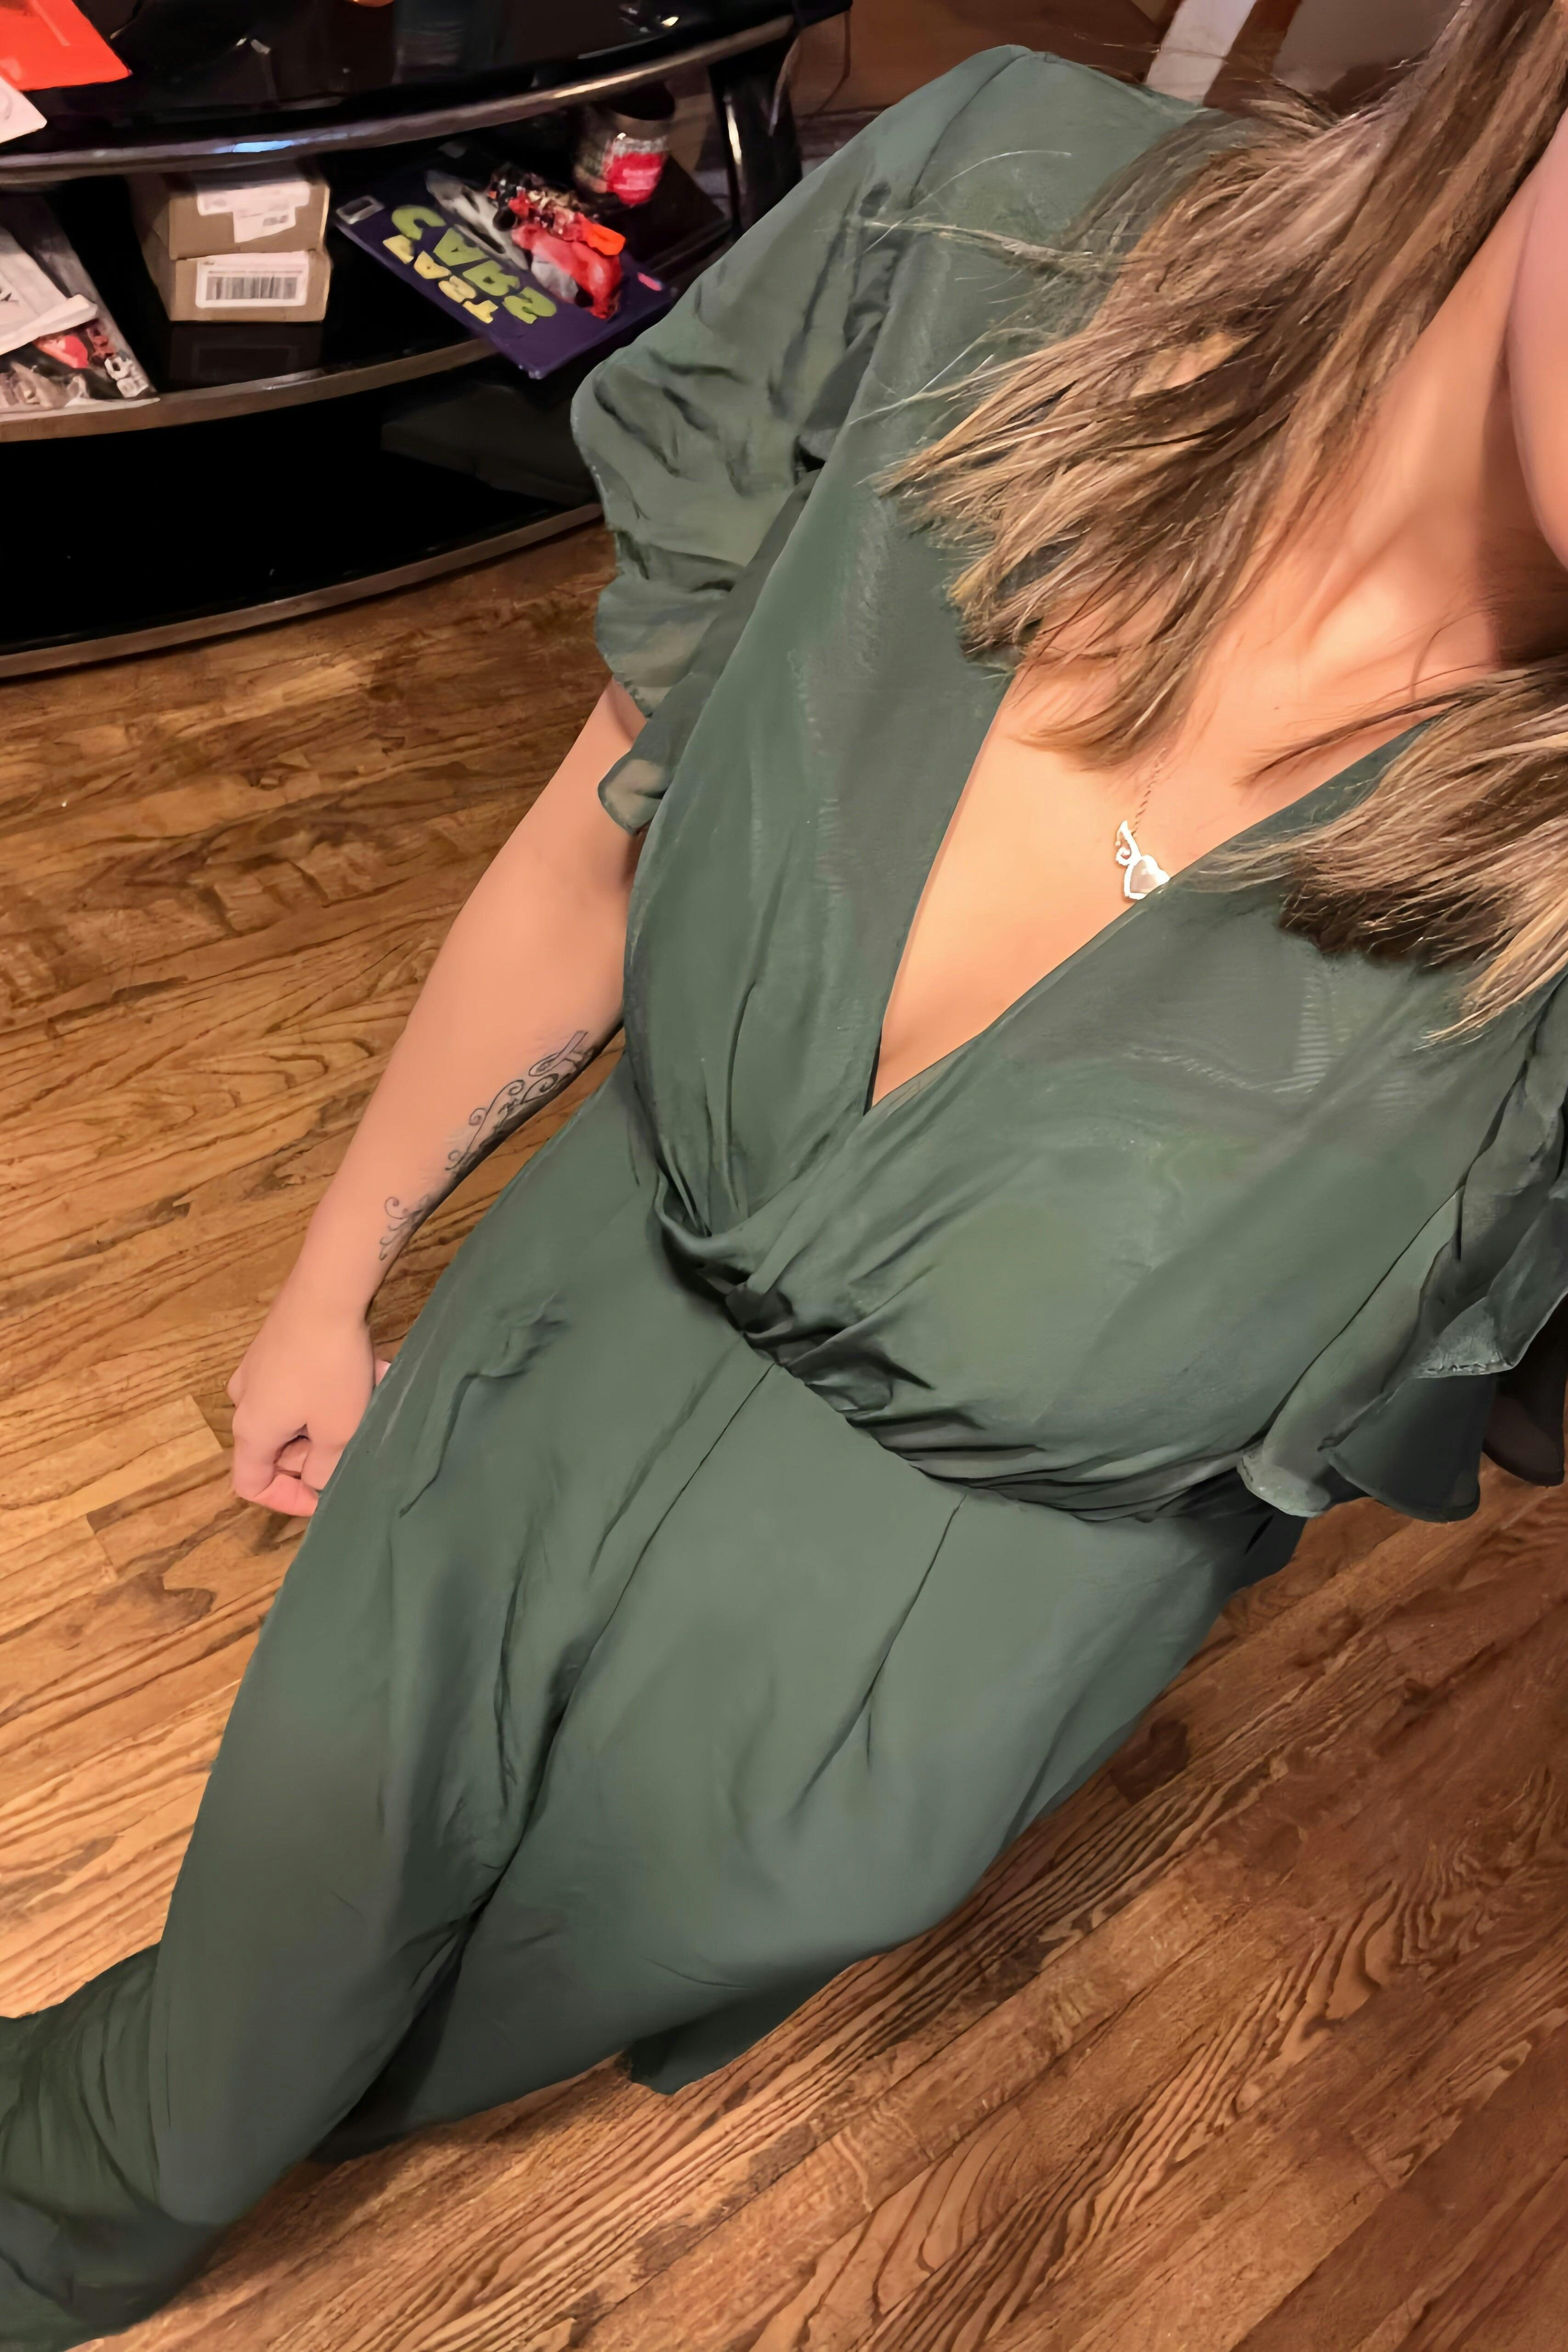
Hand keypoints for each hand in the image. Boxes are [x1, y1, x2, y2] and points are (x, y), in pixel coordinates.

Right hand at [227, 1284, 391, 1516]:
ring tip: (374, 1397)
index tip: (324, 1494)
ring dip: (335, 1414)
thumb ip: (325, 1469)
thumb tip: (317, 1479)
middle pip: (278, 1448)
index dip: (286, 1499)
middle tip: (359, 1437)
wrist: (326, 1291)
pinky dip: (332, 1387)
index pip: (250, 1483)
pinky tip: (370, 1369)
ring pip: (297, 1412)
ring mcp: (257, 1369)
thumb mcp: (338, 1432)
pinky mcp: (276, 1345)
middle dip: (322, 1450)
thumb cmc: (331, 1368)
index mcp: (252, 1431)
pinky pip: (302, 1382)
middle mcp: (245, 1400)